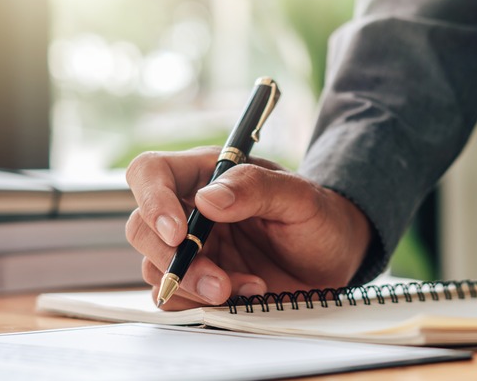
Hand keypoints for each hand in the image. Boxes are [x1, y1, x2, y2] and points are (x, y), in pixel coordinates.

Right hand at [125, 146, 371, 309]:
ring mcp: (193, 249)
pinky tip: (248, 295)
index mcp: (207, 174)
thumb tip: (207, 199)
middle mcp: (190, 210)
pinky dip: (204, 305)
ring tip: (252, 287)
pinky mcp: (199, 283)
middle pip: (141, 228)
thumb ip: (256, 188)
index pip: (151, 172)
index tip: (179, 234)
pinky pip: (175, 298)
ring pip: (155, 269)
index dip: (152, 200)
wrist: (335, 258)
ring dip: (196, 287)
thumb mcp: (299, 196)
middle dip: (175, 260)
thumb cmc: (318, 217)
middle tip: (220, 282)